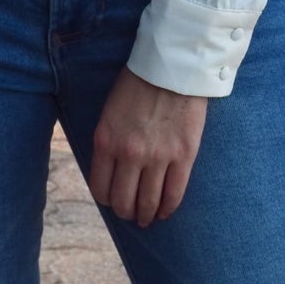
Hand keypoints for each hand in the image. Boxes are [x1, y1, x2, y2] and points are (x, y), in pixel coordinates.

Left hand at [89, 68, 207, 228]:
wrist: (173, 66)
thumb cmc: (139, 83)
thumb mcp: (110, 111)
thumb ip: (109, 141)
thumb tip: (111, 171)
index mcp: (106, 141)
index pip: (100, 188)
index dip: (107, 200)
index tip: (113, 200)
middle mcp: (129, 154)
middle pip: (123, 201)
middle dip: (126, 212)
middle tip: (131, 214)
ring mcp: (158, 157)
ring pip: (149, 202)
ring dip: (146, 215)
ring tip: (148, 218)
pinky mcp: (183, 155)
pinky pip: (174, 194)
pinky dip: (168, 208)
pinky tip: (165, 211)